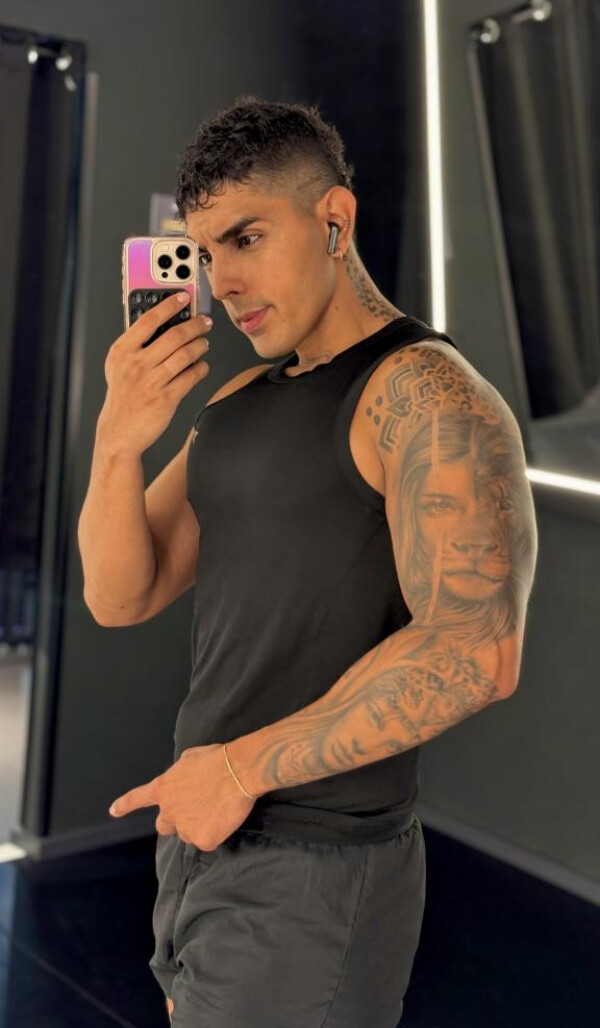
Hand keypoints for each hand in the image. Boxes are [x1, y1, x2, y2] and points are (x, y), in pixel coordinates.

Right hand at [98, 293, 212, 457]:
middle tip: (205, 321)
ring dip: (200, 346)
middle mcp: (136, 364)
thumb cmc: (122, 396)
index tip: (184, 296)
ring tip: (205, 342)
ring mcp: (151, 382)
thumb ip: (135, 345)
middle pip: (173, 335)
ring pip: (185, 355)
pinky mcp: (166, 399)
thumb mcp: (118, 366)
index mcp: (122, 351)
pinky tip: (202, 365)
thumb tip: (163, 324)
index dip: (169, 305)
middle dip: (195, 325)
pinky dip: (200, 368)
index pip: (148, 319)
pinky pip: (190, 377)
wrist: (119, 432)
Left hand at [108, 743, 256, 849]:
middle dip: (175, 822)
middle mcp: (169, 811)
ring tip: (216, 810)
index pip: (138, 798)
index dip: (125, 805)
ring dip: (198, 826)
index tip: (113, 810)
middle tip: (193, 812)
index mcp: (163, 788)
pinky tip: (224, 818)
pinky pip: (208, 841)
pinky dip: (215, 833)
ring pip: (188, 834)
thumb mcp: (189, 759)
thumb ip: (178, 774)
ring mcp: (185, 829)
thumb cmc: (216, 759)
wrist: (238, 772)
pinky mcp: (204, 841)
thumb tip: (182, 780)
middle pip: (164, 826)